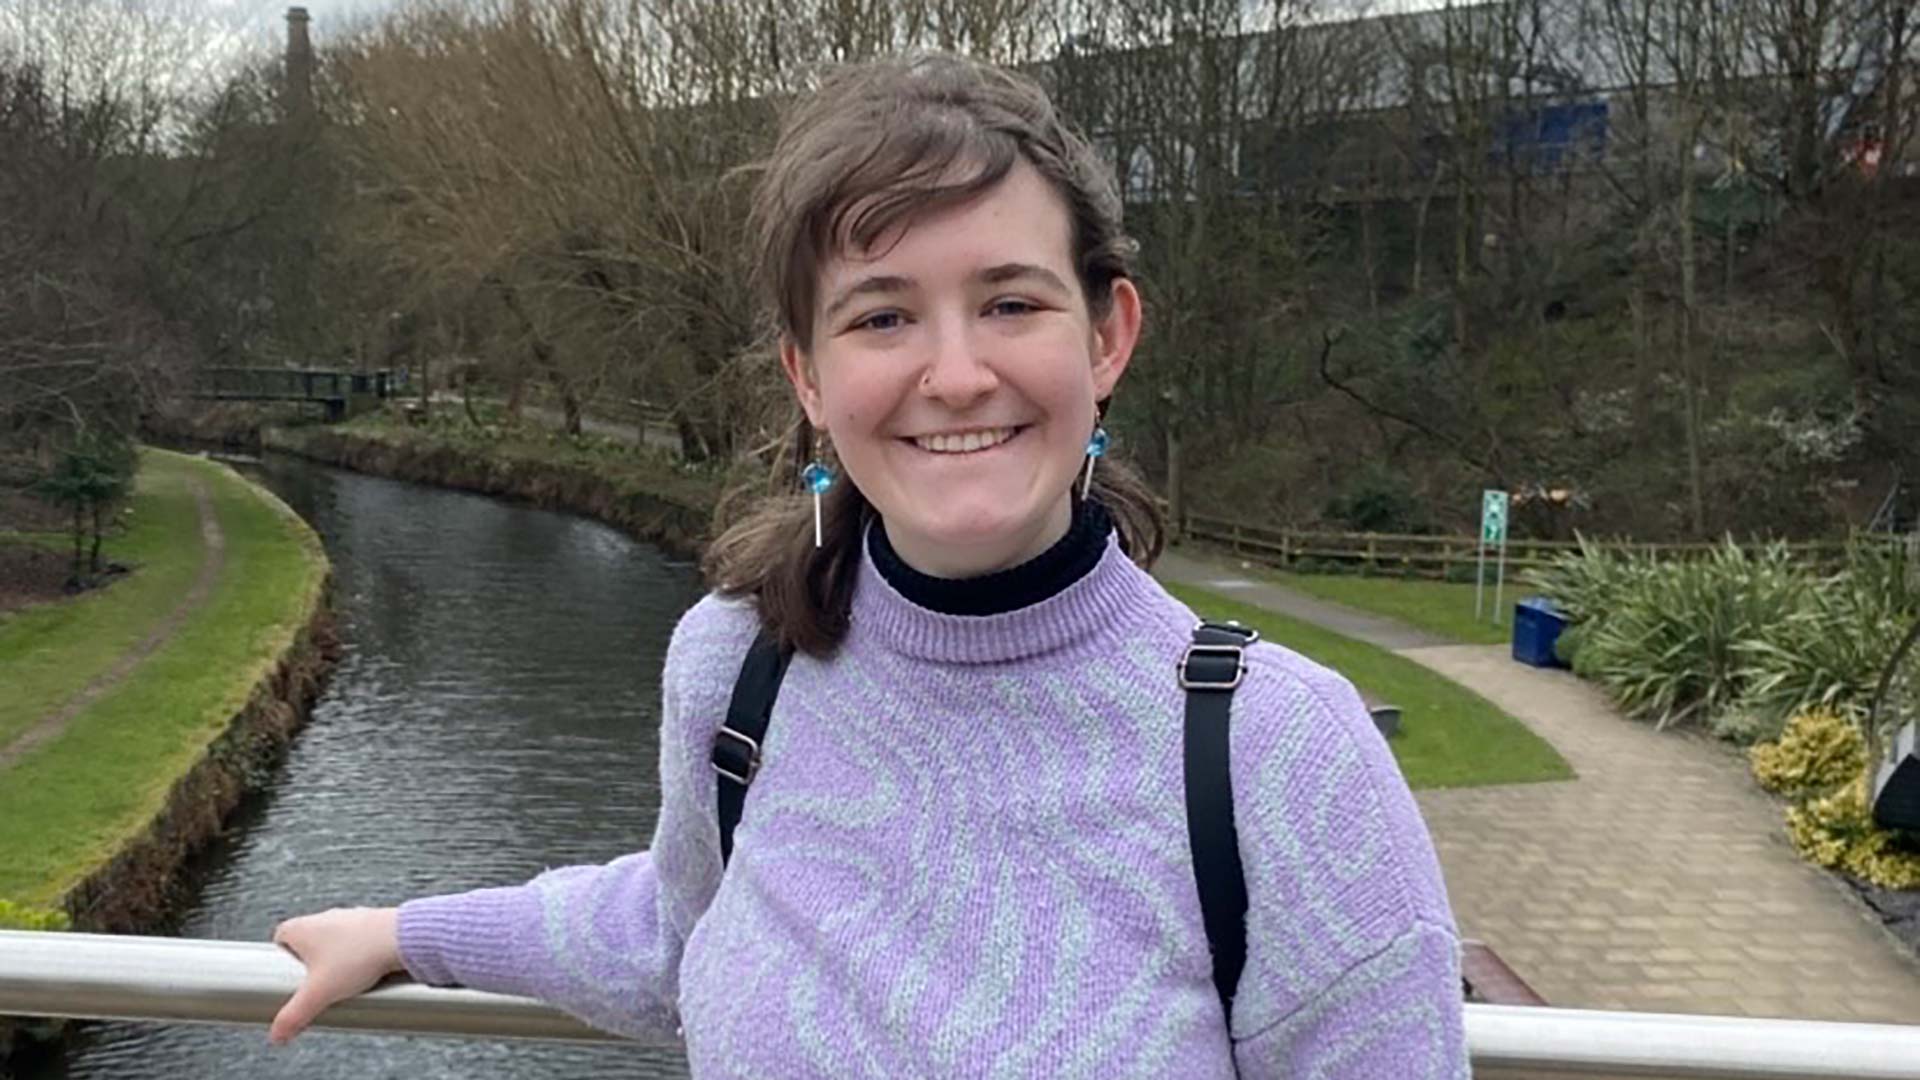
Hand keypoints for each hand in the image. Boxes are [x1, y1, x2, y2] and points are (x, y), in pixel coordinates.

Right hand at [268, 906, 403, 1043]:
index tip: (285, 977)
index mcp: (302, 927)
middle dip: (309, 964)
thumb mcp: (319, 993)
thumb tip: (277, 1034)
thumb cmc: (358, 957)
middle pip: (307, 942)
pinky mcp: (373, 923)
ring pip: (334, 941)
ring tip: (342, 983)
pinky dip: (357, 954)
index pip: (280, 938)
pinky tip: (365, 972)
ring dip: (335, 960)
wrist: (403, 938)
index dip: (280, 958)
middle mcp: (325, 917)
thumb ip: (294, 1015)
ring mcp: (351, 917)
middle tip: (314, 986)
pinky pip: (358, 940)